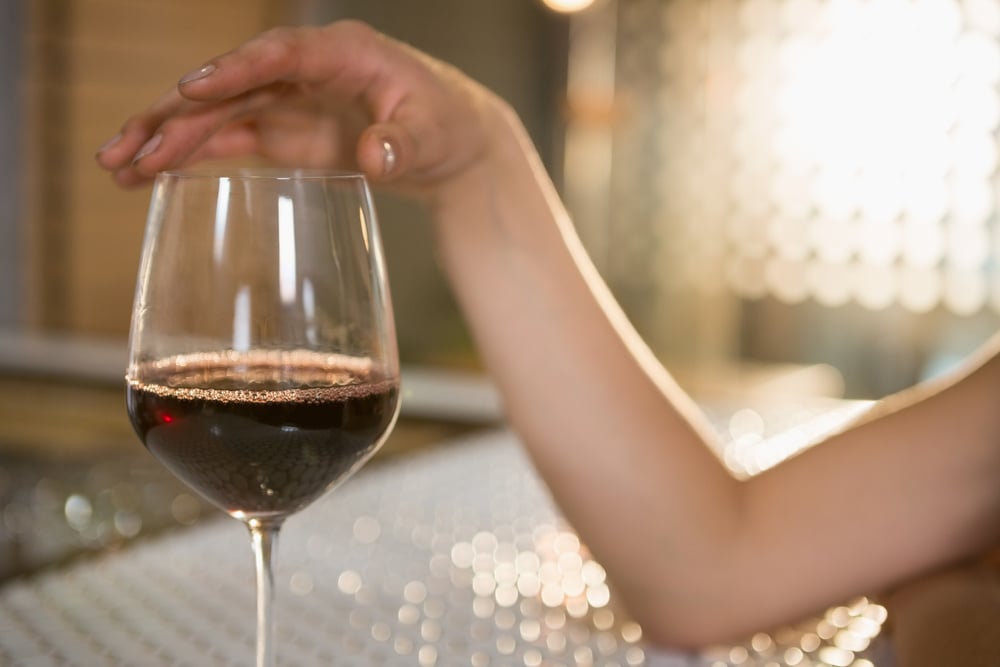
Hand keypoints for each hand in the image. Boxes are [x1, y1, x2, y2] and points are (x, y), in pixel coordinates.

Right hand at [95, 20, 504, 201]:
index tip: (192, 89)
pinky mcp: (282, 131)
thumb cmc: (447, 125)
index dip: (234, 69)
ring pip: (216, 113)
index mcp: (343, 52)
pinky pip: (227, 139)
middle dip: (176, 114)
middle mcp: (304, 70)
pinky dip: (189, 156)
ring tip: (118, 167)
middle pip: (230, 85)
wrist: (451, 146)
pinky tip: (149, 175)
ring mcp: (288, 100)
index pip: (280, 54)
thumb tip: (372, 154)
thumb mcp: (434, 135)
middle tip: (128, 147)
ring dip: (167, 137)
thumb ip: (403, 143)